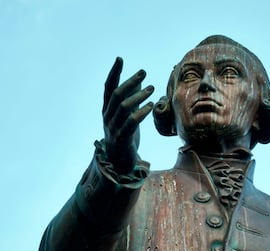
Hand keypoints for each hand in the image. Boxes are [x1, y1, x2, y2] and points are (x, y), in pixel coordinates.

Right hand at [102, 57, 153, 173]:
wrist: (119, 161)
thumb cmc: (124, 135)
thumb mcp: (127, 116)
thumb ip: (131, 99)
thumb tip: (139, 81)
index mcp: (107, 109)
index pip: (108, 87)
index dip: (114, 73)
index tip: (120, 59)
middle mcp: (107, 116)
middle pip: (116, 95)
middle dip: (130, 81)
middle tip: (144, 73)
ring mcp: (113, 127)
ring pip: (123, 107)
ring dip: (138, 96)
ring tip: (152, 88)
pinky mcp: (122, 138)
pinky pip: (131, 122)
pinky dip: (141, 112)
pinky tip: (151, 105)